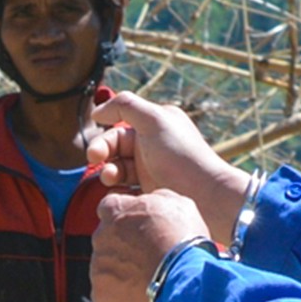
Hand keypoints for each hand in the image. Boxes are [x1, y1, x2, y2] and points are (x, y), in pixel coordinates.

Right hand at [89, 92, 249, 245]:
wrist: (206, 195)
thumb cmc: (182, 156)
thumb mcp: (155, 120)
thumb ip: (125, 106)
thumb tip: (97, 111)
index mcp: (155, 126)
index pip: (120, 128)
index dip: (104, 137)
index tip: (94, 150)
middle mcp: (152, 147)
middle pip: (115, 149)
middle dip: (102, 153)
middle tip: (96, 161)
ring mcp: (152, 171)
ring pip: (119, 170)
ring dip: (109, 172)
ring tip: (110, 179)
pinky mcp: (151, 193)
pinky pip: (126, 191)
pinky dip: (118, 191)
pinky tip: (118, 194)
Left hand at [90, 190, 208, 301]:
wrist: (182, 278)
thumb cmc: (182, 238)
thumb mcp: (178, 203)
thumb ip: (156, 198)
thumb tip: (151, 200)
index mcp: (114, 209)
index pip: (110, 207)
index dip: (126, 217)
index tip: (141, 226)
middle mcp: (99, 235)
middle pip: (107, 238)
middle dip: (124, 244)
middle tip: (148, 254)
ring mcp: (98, 265)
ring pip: (106, 265)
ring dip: (122, 269)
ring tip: (148, 276)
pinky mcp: (100, 291)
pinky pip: (106, 291)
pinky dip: (120, 293)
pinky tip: (140, 292)